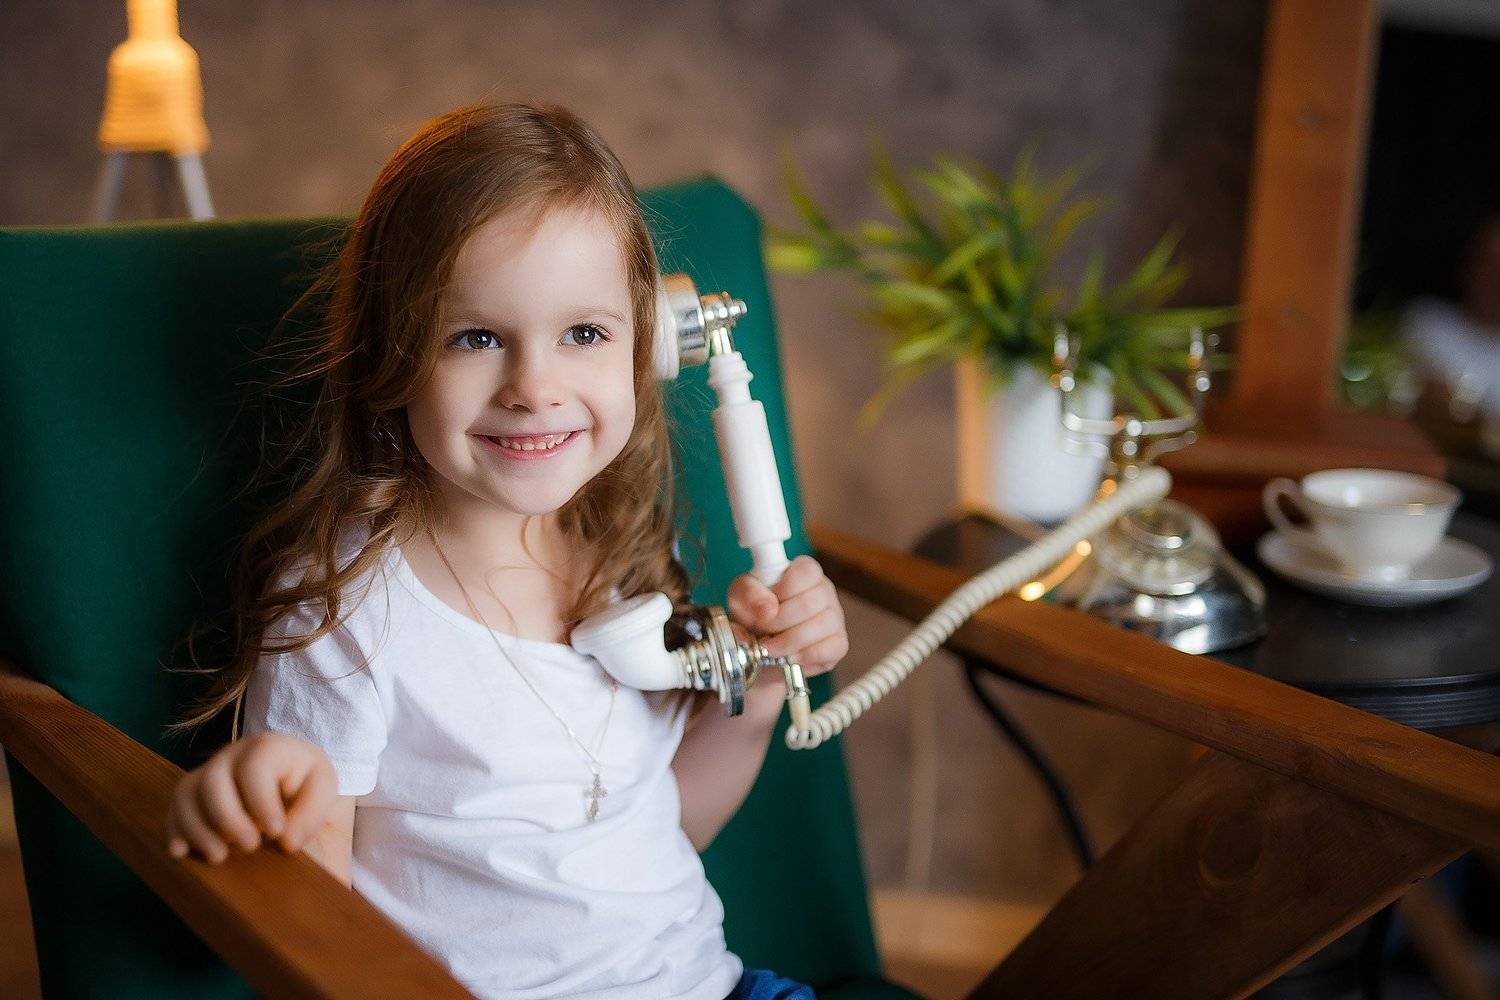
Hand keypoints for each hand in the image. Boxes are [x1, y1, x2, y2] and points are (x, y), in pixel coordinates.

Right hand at [165, 731, 335, 863]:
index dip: (262, 803)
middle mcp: (233, 755)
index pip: (255, 769)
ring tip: (219, 857)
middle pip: (213, 783)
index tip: (276, 832)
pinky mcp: (192, 792)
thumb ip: (311, 814)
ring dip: (198, 831)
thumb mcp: (322, 793)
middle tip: (250, 846)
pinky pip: (173, 807)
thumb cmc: (307, 788)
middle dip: (228, 820)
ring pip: (186, 795)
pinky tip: (183, 853)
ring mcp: (208, 771)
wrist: (291, 787)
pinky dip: (175, 831)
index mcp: (268, 747)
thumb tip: (285, 841)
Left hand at [726, 554, 848, 681]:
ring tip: (770, 648)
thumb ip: (748, 594)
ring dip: (790, 641)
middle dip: (781, 621)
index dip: (785, 589)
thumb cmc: (753, 618)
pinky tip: (790, 657)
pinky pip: (833, 648)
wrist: (756, 654)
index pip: (806, 570)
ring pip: (823, 625)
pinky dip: (807, 655)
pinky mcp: (838, 644)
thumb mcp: (740, 599)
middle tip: (764, 631)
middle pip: (811, 602)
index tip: (766, 606)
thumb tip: (767, 609)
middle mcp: (822, 591)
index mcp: (802, 573)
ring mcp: (834, 617)